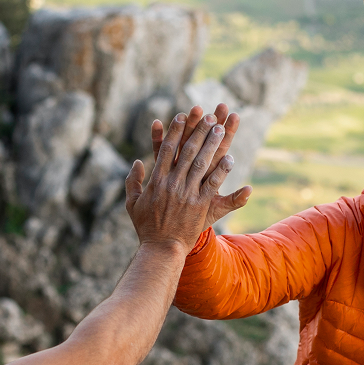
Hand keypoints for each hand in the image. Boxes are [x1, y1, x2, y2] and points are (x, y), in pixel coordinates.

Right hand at [125, 110, 237, 253]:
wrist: (161, 249)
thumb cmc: (146, 227)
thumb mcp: (132, 204)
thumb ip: (132, 182)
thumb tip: (137, 163)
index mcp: (156, 180)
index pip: (166, 149)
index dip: (175, 131)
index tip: (181, 116)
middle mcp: (171, 183)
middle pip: (187, 151)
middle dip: (198, 131)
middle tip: (208, 115)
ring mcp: (186, 193)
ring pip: (201, 163)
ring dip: (211, 144)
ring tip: (220, 128)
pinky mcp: (199, 205)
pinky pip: (213, 183)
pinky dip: (222, 170)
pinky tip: (230, 158)